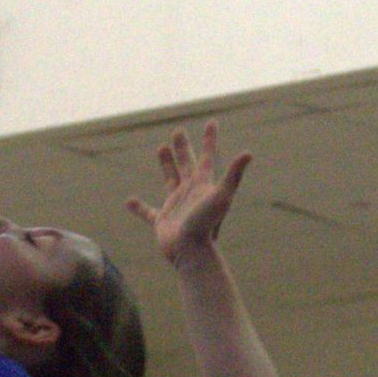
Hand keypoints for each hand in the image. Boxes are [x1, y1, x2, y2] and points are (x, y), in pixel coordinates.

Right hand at [126, 123, 252, 267]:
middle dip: (183, 148)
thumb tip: (248, 153)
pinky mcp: (162, 221)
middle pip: (187, 164)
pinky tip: (129, 201)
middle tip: (178, 131)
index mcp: (204, 185)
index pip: (208, 157)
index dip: (209, 140)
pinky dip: (138, 207)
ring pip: (170, 180)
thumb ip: (233, 175)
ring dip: (166, 165)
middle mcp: (191, 193)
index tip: (212, 123)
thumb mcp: (222, 196)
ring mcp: (177, 206)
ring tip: (161, 148)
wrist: (193, 253)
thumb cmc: (207, 225)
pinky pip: (148, 212)